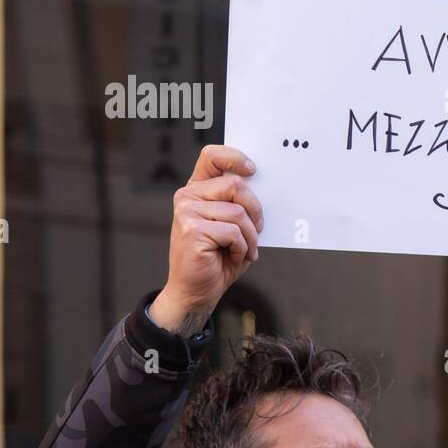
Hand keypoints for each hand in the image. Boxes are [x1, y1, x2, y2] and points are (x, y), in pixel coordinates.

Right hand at [148, 146, 263, 336]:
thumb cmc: (218, 258)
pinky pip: (233, 232)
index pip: (212, 156)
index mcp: (197, 190)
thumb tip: (262, 186)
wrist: (197, 291)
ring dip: (251, 236)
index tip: (253, 170)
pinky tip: (233, 256)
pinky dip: (242, 248)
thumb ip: (240, 204)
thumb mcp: (234, 226)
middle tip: (257, 231)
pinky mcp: (192, 230)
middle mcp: (187, 196)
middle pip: (236, 185)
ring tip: (244, 250)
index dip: (235, 157)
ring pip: (238, 213)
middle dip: (256, 211)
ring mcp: (186, 212)